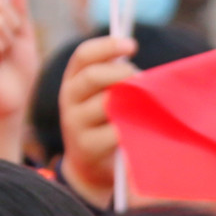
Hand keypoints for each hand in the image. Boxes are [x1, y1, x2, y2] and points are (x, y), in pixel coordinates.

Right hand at [59, 34, 138, 205]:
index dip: (107, 46)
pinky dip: (132, 126)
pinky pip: (114, 131)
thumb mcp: (101, 99)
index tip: (132, 45)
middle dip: (122, 74)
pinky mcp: (87, 147)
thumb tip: (141, 70)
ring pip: (105, 103)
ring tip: (146, 105)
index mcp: (72, 81)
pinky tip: (144, 126)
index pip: (84, 56)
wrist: (89, 170)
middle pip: (93, 76)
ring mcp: (75, 124)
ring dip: (130, 100)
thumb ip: (114, 81)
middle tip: (143, 80)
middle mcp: (68, 99)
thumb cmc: (104, 125)